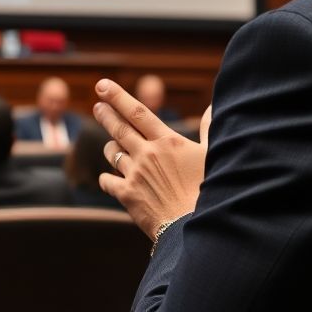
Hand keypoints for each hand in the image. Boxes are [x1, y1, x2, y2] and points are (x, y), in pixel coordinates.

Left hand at [94, 79, 208, 239]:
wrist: (194, 227)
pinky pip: (107, 180)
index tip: (102, 85)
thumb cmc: (209, 191)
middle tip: (98, 106)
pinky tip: (111, 178)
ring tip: (112, 146)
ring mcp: (135, 174)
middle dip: (106, 114)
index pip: (138, 111)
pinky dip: (108, 178)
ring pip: (112, 153)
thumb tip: (213, 108)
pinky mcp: (127, 196)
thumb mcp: (212, 156)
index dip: (118, 96)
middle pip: (119, 128)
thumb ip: (209, 129)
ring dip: (111, 147)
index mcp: (167, 142)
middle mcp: (147, 154)